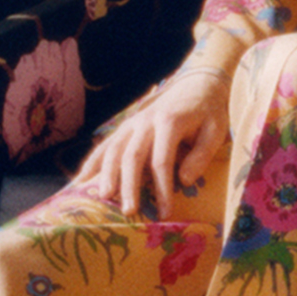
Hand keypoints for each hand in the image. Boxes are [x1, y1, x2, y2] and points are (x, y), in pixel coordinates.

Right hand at [72, 68, 230, 218]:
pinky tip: (80, 182)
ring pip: (113, 149)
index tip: (165, 212)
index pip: (162, 160)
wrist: (198, 83)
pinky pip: (105, 145)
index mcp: (170, 122)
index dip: (162, 188)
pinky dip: (91, 163)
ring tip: (103, 199)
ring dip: (106, 175)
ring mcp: (132, 122)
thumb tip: (183, 181)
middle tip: (129, 211)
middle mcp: (146, 121)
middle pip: (132, 156)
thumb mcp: (216, 130)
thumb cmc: (208, 112)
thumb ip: (202, 154)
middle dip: (129, 186)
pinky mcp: (125, 126)